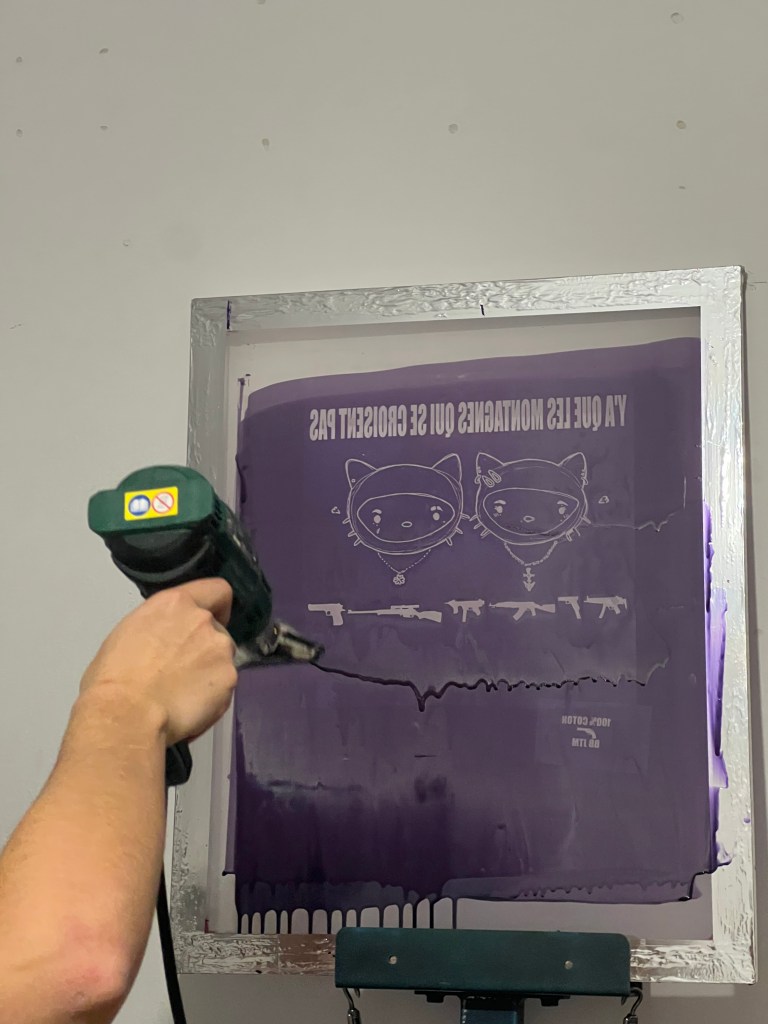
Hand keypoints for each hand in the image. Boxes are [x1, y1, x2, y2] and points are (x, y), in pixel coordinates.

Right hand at [80, 579, 238, 744]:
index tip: (212, 619)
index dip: (218, 607)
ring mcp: (220, 649)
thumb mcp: (129, 634)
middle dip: (206, 648)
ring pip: (223, 659)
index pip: (216, 590)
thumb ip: (159, 629)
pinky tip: (189, 708)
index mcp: (175, 603)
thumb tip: (164, 644)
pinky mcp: (229, 678)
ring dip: (210, 672)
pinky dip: (213, 697)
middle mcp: (202, 620)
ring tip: (183, 695)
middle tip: (182, 671)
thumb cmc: (114, 679)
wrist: (127, 713)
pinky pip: (225, 686)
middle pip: (217, 630)